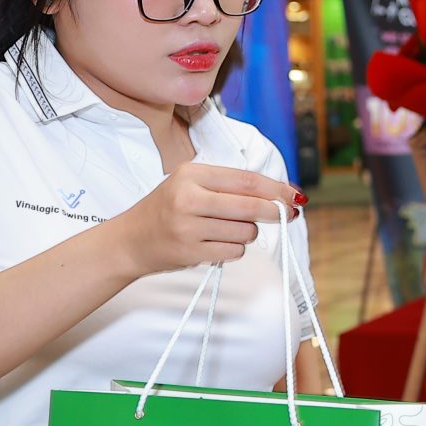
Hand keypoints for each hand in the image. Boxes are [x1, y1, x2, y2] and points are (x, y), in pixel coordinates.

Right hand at [110, 163, 297, 277]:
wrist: (130, 240)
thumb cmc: (168, 209)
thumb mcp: (192, 185)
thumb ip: (232, 186)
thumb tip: (284, 193)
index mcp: (191, 174)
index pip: (247, 180)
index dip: (277, 189)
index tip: (295, 196)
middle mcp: (188, 198)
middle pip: (251, 206)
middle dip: (275, 212)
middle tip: (286, 215)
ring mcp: (188, 227)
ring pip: (246, 231)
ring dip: (247, 232)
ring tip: (226, 228)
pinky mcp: (191, 252)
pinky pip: (235, 251)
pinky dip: (235, 249)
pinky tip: (217, 242)